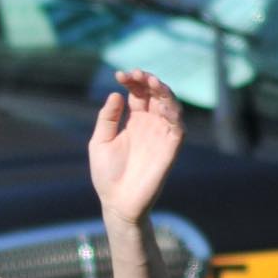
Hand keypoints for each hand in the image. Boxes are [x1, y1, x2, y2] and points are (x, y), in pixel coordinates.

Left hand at [88, 70, 183, 224]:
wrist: (118, 203)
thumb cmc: (107, 176)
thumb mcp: (100, 142)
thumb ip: (107, 118)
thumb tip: (116, 94)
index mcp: (134, 120)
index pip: (139, 92)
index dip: (132, 80)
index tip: (119, 75)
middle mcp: (151, 124)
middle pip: (155, 93)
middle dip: (148, 80)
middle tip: (136, 74)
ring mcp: (161, 134)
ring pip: (170, 104)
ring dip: (163, 90)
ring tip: (151, 81)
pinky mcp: (170, 148)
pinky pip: (177, 125)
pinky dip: (173, 112)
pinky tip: (162, 102)